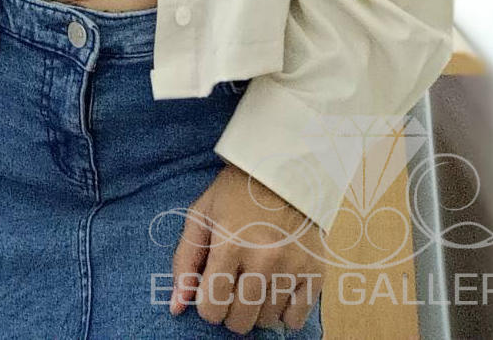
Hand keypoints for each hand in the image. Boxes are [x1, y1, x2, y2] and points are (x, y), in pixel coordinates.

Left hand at [170, 163, 324, 334]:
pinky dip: (284, 313)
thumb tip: (177, 307)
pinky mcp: (315, 271)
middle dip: (229, 310)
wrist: (283, 170)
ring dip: (256, 310)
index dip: (206, 303)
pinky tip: (277, 289)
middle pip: (239, 321)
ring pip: (266, 322)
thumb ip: (184, 261)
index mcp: (230, 244)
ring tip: (254, 281)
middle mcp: (264, 259)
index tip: (211, 287)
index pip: (212, 307)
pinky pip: (296, 320)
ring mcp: (292, 267)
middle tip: (233, 285)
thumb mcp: (201, 215)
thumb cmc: (235, 193)